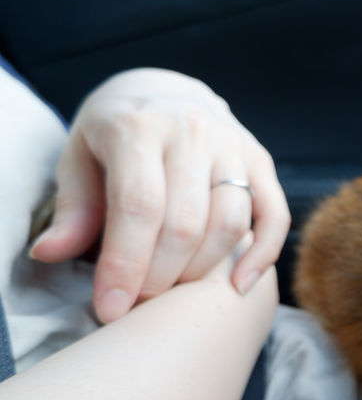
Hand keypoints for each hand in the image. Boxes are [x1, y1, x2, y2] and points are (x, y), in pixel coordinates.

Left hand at [28, 68, 289, 321]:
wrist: (166, 91)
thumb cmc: (115, 134)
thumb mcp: (79, 157)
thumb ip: (73, 208)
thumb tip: (49, 254)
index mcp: (138, 126)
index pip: (138, 205)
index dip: (126, 264)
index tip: (111, 309)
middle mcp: (192, 130)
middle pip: (186, 223)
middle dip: (160, 276)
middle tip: (138, 304)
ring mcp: (233, 144)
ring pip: (230, 224)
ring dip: (202, 271)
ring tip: (173, 290)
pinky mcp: (261, 160)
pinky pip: (274, 215)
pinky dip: (263, 256)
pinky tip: (238, 286)